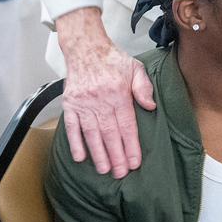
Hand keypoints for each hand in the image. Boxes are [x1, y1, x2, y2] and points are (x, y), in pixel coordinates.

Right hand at [57, 7, 156, 177]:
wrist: (86, 48)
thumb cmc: (113, 60)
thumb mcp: (136, 68)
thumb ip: (143, 88)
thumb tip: (151, 106)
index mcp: (118, 93)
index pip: (126, 126)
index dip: (131, 146)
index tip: (134, 162)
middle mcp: (100, 100)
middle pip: (109, 134)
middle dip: (116, 156)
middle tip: (120, 174)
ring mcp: (83, 103)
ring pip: (91, 134)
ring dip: (98, 154)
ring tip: (104, 169)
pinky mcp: (70, 104)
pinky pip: (72, 127)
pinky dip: (75, 143)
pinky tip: (80, 157)